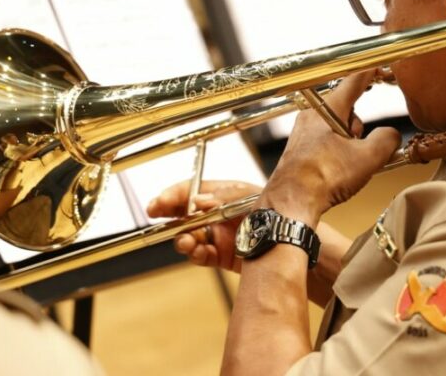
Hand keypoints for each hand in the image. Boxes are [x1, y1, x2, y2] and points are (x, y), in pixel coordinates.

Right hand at [147, 179, 261, 270]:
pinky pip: (201, 254)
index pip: (190, 191)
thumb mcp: (245, 198)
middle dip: (169, 216)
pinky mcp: (221, 255)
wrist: (289, 240)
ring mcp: (217, 235)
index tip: (157, 202)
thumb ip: (220, 199)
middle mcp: (216, 214)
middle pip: (184, 214)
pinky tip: (197, 251)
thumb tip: (195, 202)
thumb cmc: (272, 211)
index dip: (172, 196)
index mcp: (221, 195)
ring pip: (189, 236)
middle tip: (156, 218)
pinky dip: (195, 254)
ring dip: (182, 238)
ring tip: (185, 240)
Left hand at [262, 70, 400, 223]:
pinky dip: (337, 154)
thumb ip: (387, 140)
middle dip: (359, 128)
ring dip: (348, 144)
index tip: (378, 67)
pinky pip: (326, 143)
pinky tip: (336, 173)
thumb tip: (391, 136)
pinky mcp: (299, 150)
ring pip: (337, 129)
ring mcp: (303, 133)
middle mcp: (311, 116)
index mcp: (327, 109)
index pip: (353, 81)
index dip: (369, 73)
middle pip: (347, 110)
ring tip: (347, 167)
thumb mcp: (367, 158)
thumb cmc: (322, 178)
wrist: (291, 203)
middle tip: (361, 149)